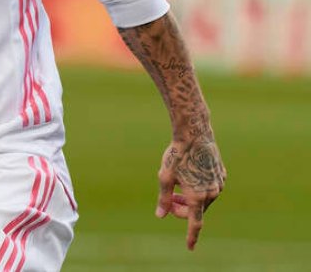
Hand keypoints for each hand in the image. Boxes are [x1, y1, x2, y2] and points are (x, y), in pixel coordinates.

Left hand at [155, 133, 225, 250]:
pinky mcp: (222, 175)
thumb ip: (164, 199)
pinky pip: (210, 187)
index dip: (191, 236)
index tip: (190, 247)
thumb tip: (161, 215)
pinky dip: (199, 188)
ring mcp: (219, 184)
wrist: (195, 134)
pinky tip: (191, 175)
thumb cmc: (176, 155)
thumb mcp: (165, 177)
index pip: (194, 223)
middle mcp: (212, 193)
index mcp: (197, 196)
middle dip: (181, 209)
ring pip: (203, 199)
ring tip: (178, 186)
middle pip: (196, 210)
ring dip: (190, 198)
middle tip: (169, 201)